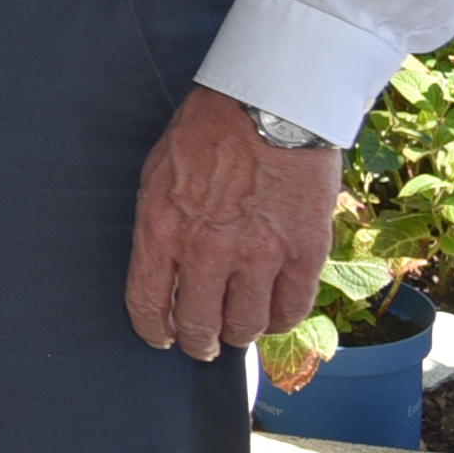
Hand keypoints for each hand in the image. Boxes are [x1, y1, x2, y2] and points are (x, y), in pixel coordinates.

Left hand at [127, 86, 342, 359]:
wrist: (268, 106)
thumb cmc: (206, 134)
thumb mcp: (158, 176)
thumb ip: (159, 228)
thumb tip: (161, 274)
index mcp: (162, 229)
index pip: (149, 304)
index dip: (154, 331)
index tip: (161, 339)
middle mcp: (208, 250)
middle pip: (200, 325)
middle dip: (198, 343)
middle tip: (202, 345)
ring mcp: (260, 255)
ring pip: (247, 326)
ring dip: (240, 334)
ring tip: (238, 329)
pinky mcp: (304, 253)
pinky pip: (292, 309)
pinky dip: (281, 320)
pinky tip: (273, 315)